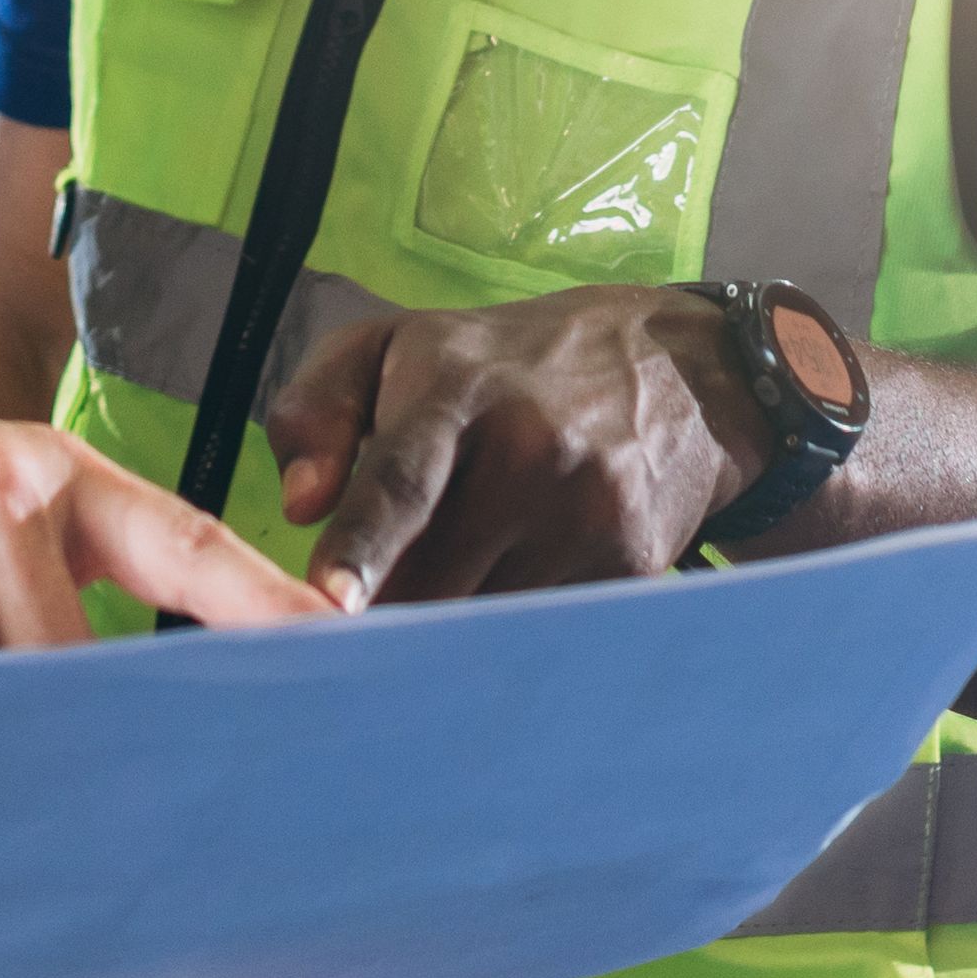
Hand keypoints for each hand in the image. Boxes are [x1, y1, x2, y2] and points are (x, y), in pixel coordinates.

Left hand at [263, 286, 771, 607]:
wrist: (676, 369)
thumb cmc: (507, 365)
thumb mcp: (397, 346)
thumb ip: (317, 408)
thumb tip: (300, 506)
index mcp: (458, 393)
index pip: (403, 479)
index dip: (364, 545)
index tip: (333, 602)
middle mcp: (530, 454)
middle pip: (432, 580)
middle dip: (387, 608)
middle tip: (362, 609)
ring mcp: (588, 515)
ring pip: (483, 623)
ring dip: (446, 627)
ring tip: (449, 581)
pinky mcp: (630, 567)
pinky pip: (539, 632)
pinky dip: (510, 631)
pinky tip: (514, 584)